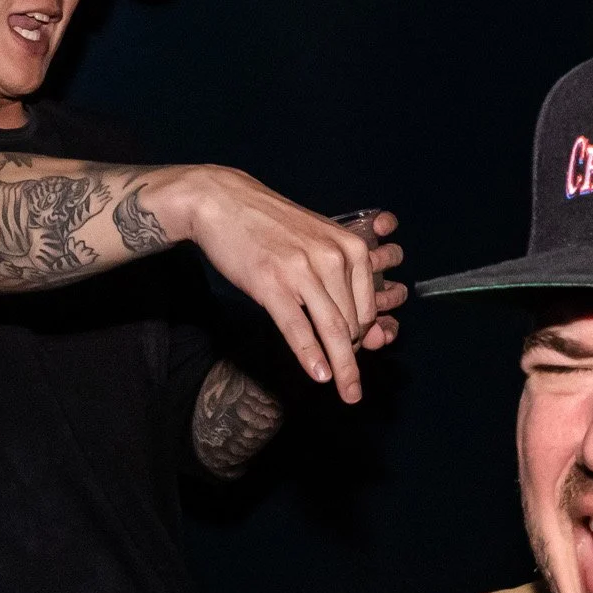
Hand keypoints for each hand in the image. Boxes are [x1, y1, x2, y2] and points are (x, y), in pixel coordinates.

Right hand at [156, 168, 405, 403]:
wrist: (223, 201)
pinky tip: (320, 376)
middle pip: (353, 324)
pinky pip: (298, 329)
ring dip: (342, 367)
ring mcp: (302, 271)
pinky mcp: (272, 284)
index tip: (358, 355)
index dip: (365, 338)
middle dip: (352, 357)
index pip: (368, 308)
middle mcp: (331, 258)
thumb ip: (343, 278)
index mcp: (350, 248)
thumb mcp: (319, 241)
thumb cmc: (273, 226)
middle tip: (350, 383)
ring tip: (347, 392)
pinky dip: (311, 356)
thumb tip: (365, 326)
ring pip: (332, 331)